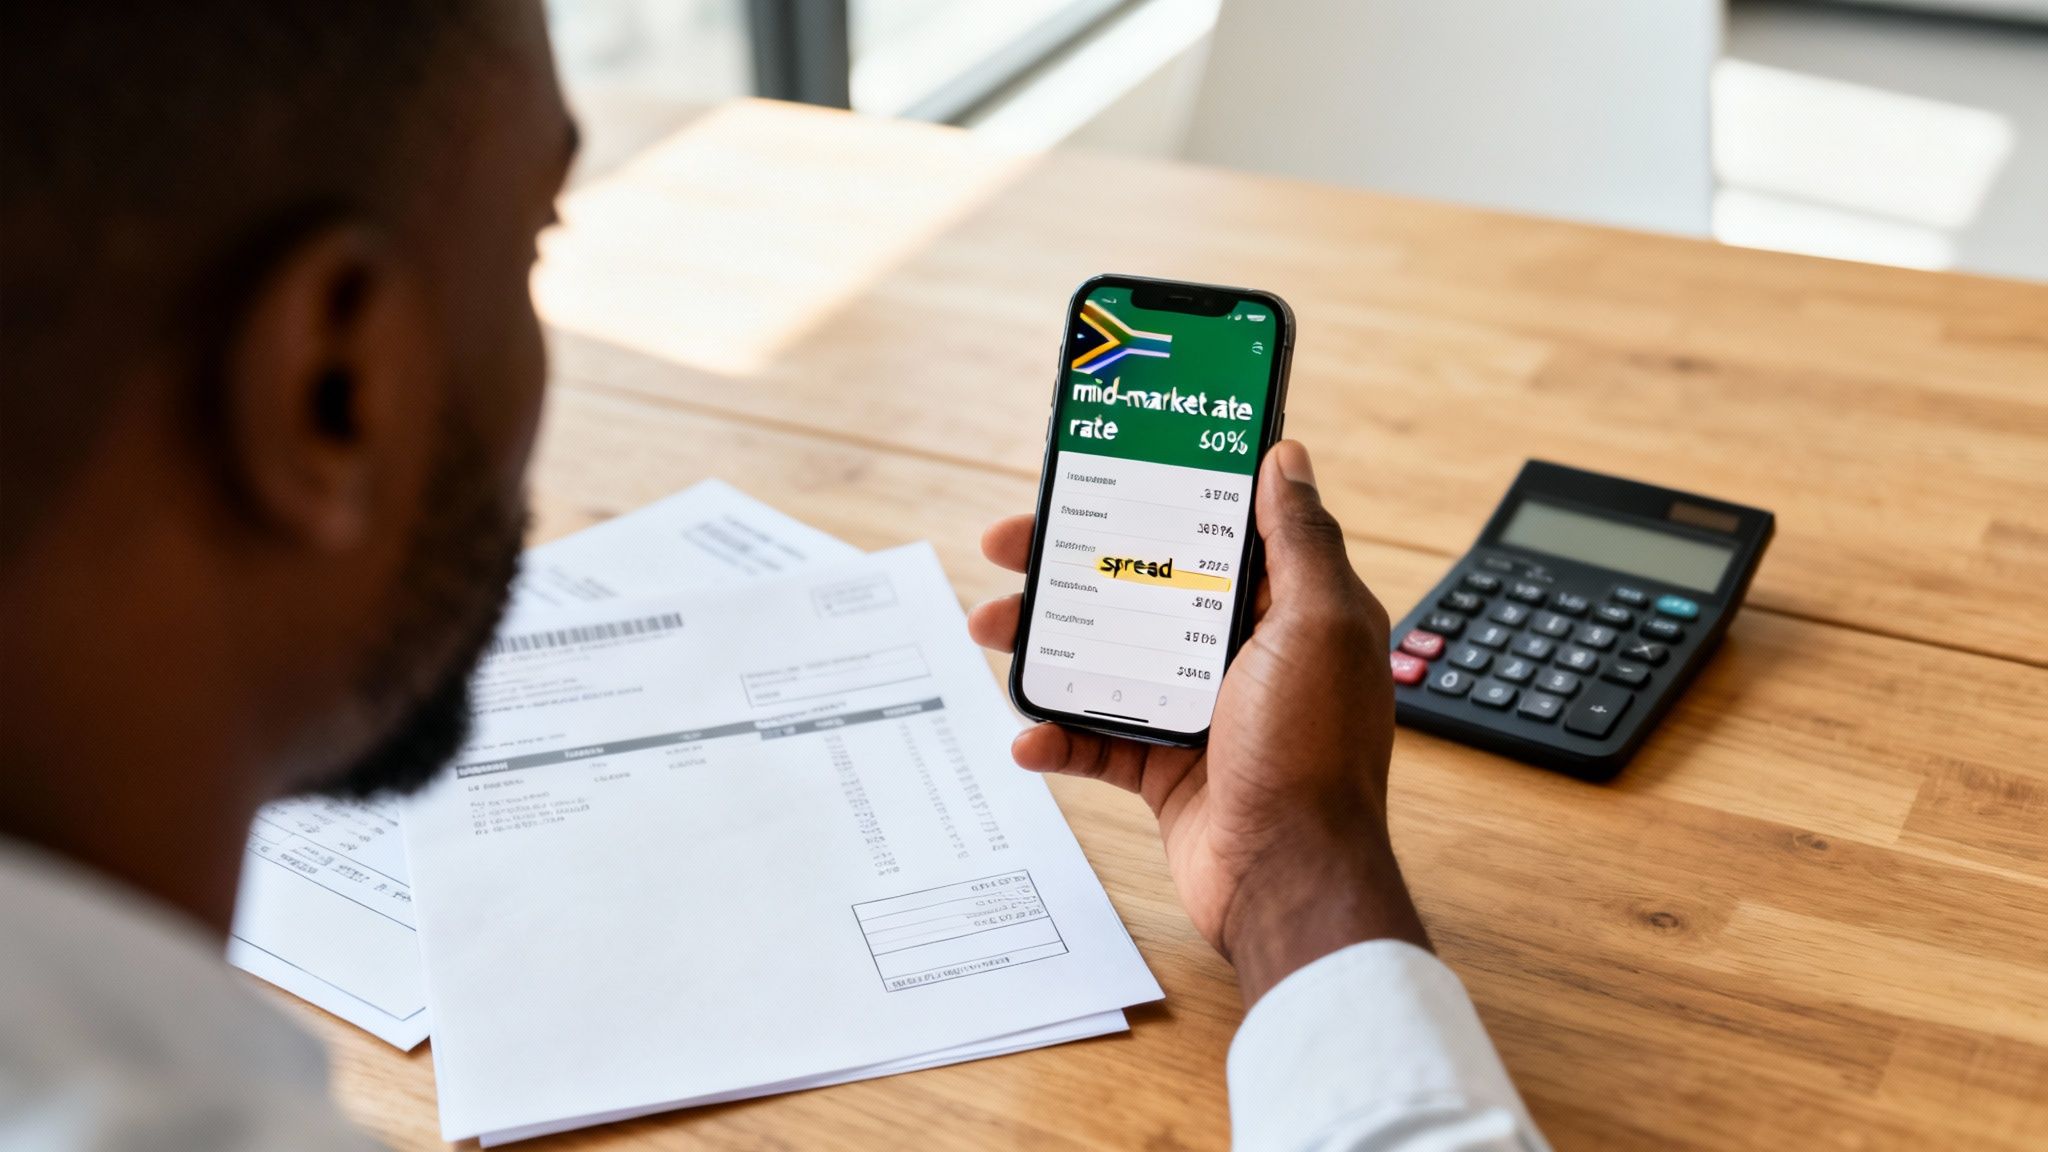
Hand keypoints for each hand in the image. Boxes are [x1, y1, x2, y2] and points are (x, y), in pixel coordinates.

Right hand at [969, 441, 1429, 1006]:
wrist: (1292, 879)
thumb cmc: (1314, 753)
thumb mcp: (1318, 624)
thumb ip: (1299, 540)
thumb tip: (1285, 458)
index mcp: (1284, 611)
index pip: (1205, 535)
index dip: (1146, 502)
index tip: (1090, 479)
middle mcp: (1242, 656)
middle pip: (1139, 590)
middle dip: (1067, 567)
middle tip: (1005, 545)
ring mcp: (1200, 714)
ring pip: (1105, 661)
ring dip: (1042, 645)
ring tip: (989, 627)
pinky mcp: (1166, 771)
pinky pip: (1097, 742)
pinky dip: (1056, 736)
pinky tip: (1026, 732)